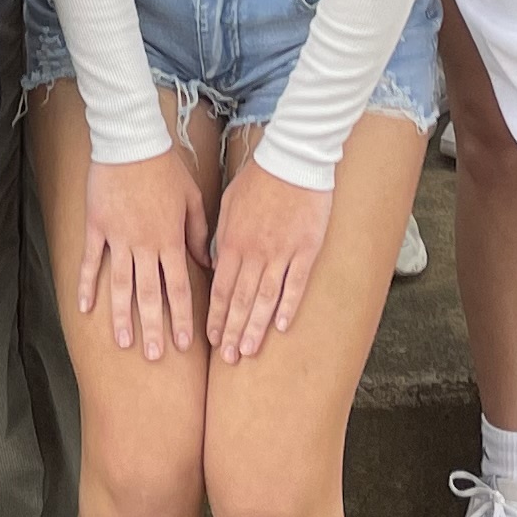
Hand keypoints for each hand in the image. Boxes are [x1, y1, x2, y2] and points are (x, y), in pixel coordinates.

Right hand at [74, 146, 210, 360]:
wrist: (131, 141)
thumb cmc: (166, 167)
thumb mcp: (192, 199)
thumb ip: (199, 234)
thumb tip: (208, 263)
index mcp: (170, 239)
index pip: (178, 287)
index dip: (181, 317)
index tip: (183, 344)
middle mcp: (145, 245)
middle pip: (149, 294)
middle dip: (153, 327)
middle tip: (153, 357)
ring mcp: (118, 238)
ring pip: (120, 285)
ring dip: (122, 315)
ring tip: (123, 342)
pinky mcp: (97, 227)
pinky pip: (91, 261)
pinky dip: (87, 285)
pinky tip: (84, 308)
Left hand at [204, 152, 331, 365]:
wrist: (293, 159)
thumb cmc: (258, 179)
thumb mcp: (229, 204)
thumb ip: (220, 237)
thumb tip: (214, 264)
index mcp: (232, 242)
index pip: (220, 289)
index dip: (215, 316)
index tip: (210, 339)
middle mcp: (254, 253)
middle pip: (240, 300)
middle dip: (231, 330)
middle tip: (226, 357)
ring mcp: (281, 253)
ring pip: (265, 298)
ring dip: (255, 327)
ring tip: (247, 351)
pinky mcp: (306, 249)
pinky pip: (295, 284)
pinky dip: (288, 306)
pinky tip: (281, 327)